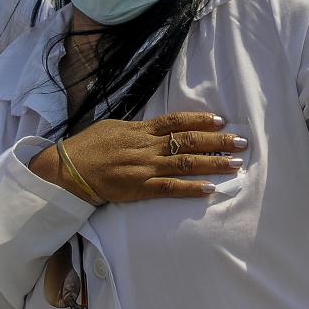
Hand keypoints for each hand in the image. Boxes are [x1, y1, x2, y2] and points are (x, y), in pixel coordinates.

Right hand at [29, 112, 247, 202]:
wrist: (67, 169)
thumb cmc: (88, 146)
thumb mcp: (114, 126)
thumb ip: (137, 128)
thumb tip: (154, 127)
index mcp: (141, 129)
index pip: (177, 121)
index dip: (200, 120)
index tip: (221, 120)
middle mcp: (147, 146)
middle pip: (189, 141)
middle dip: (217, 141)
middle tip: (240, 142)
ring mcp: (145, 168)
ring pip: (186, 163)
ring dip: (212, 164)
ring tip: (234, 164)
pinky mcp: (140, 188)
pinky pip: (170, 188)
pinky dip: (191, 188)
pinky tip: (209, 189)